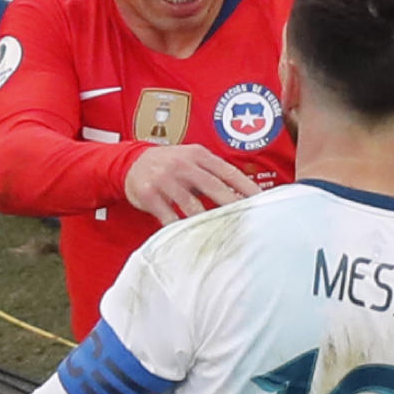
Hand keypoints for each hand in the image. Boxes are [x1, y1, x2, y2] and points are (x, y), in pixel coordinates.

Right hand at [124, 144, 259, 225]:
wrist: (131, 162)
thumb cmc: (170, 163)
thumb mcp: (192, 159)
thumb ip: (214, 173)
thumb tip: (243, 195)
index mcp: (198, 155)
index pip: (228, 172)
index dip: (246, 187)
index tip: (261, 202)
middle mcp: (182, 165)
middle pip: (214, 188)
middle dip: (233, 206)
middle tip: (248, 222)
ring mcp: (165, 180)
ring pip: (192, 206)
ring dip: (209, 222)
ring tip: (224, 235)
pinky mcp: (149, 196)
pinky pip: (170, 218)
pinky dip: (182, 229)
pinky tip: (193, 238)